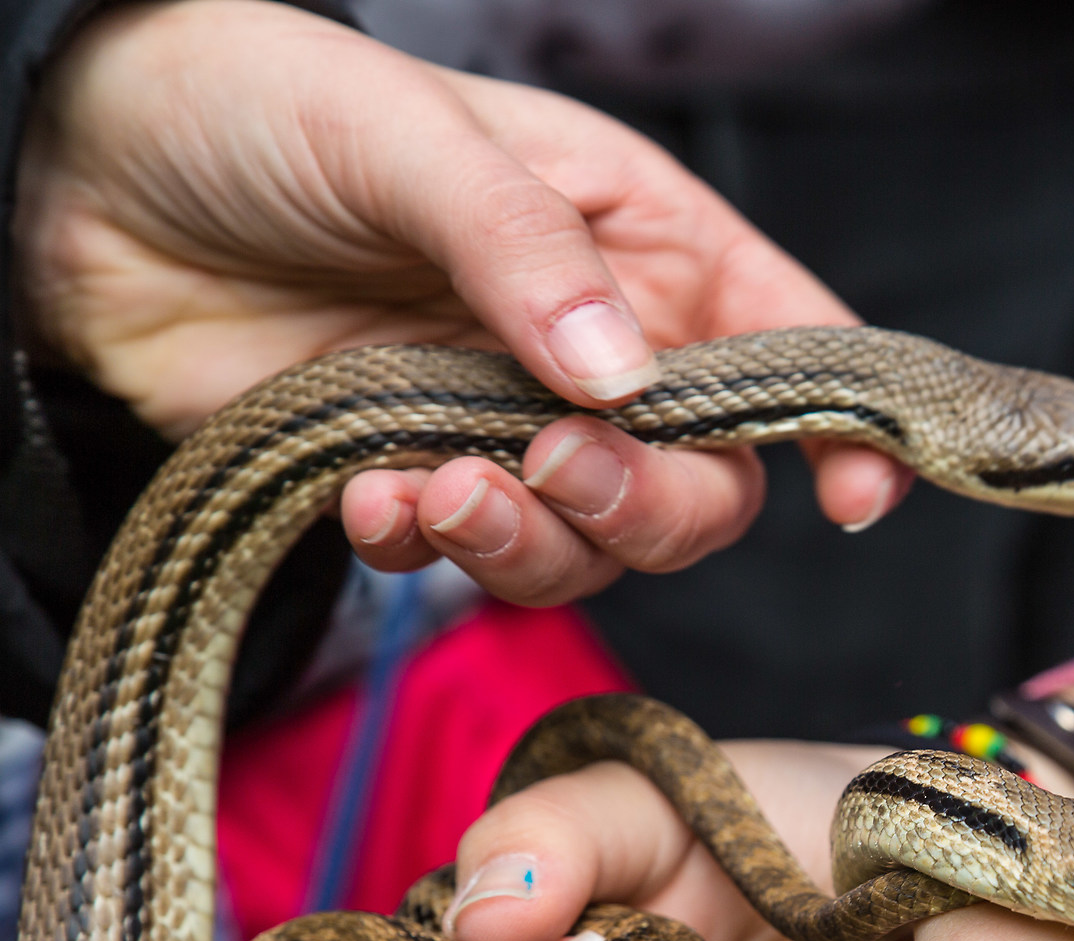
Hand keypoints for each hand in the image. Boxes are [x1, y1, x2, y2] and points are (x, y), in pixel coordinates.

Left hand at [18, 0, 907, 606]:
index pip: (793, 342)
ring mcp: (512, 421)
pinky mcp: (423, 476)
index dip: (843, 426)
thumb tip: (623, 377)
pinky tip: (370, 496)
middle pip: (706, 485)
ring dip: (531, 540)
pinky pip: (471, 561)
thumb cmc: (259, 102)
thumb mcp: (406, 137)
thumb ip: (525, 251)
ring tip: (436, 485)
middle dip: (647, 502)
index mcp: (643, 239)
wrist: (80, 178)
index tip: (850, 496)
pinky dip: (431, 551)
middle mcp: (604, 346)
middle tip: (553, 467)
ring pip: (597, 547)